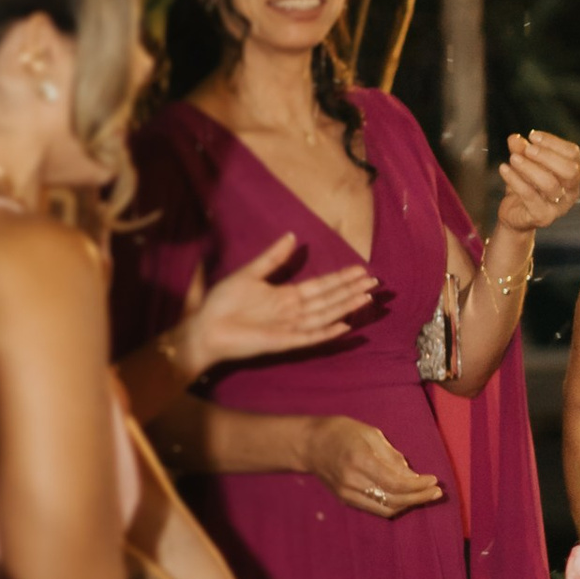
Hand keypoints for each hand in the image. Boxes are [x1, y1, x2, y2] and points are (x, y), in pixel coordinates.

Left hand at [175, 232, 377, 377]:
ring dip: (345, 307)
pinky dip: (327, 332)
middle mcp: (293, 312)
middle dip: (351, 290)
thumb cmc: (222, 303)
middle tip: (375, 282)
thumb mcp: (249, 274)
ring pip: (325, 315)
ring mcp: (290, 328)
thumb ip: (272, 258)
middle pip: (329, 299)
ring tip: (366, 297)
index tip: (361, 269)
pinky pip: (310, 337)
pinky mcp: (282, 342)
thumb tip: (292, 236)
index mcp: (286, 296)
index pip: (321, 285)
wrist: (204, 328)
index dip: (341, 278)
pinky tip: (344, 326)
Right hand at [303, 417, 445, 518]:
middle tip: (436, 492)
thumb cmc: (341, 432)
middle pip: (393, 499)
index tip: (434, 481)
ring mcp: (347, 493)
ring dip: (409, 504)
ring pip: (385, 508)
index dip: (418, 486)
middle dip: (418, 498)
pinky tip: (407, 498)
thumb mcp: (370, 434)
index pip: (396, 483)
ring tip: (425, 496)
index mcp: (359, 460)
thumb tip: (412, 475)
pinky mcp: (345, 499)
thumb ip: (392, 455)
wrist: (309, 444)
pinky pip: (375, 508)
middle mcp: (352, 481)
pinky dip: (394, 505)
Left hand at [492, 128, 579, 237]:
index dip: (554, 142)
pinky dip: (516, 180)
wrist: (515, 215)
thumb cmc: (525, 186)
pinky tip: (503, 169)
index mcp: (573, 174)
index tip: (533, 135)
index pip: (573, 154)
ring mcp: (559, 207)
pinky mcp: (543, 217)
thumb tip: (515, 138)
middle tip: (528, 149)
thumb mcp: (523, 163)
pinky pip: (530, 196)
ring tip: (513, 158)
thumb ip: (521, 150)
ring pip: (550, 184)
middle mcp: (572, 191)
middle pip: (570, 170)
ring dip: (530, 168)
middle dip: (548, 156)